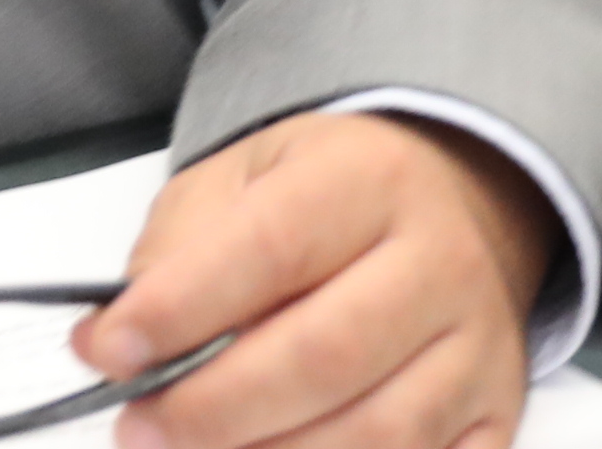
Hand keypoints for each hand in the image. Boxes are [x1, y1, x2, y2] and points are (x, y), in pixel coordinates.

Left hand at [72, 113, 554, 448]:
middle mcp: (440, 261)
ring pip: (376, 434)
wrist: (453, 202)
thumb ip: (176, 251)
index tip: (107, 350)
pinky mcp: (494, 416)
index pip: (270, 250)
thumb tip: (113, 341)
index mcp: (368, 179)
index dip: (180, 310)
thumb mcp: (242, 178)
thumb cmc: (327, 195)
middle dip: (213, 408)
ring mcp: (479, 347)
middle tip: (139, 427)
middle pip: (324, 355)